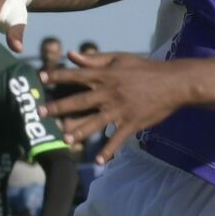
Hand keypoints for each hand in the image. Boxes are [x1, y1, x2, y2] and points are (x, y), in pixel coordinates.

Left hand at [42, 51, 188, 162]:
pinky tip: (98, 161)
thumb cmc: (145, 68)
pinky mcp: (132, 122)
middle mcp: (110, 93)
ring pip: (95, 122)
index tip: (41, 79)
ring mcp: (121, 109)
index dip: (59, 76)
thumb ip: (95, 60)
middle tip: (40, 113)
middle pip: (80, 101)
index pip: (78, 75)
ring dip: (79, 131)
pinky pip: (118, 139)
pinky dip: (108, 150)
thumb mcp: (120, 59)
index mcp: (107, 76)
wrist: (174, 82)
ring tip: (64, 140)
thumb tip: (72, 55)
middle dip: (59, 107)